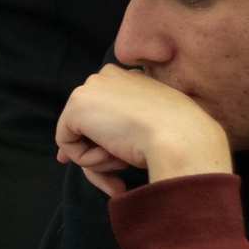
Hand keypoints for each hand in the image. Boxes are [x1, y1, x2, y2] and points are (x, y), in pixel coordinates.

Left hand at [55, 64, 231, 195]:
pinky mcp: (76, 106)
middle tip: (121, 173)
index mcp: (132, 78)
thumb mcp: (152, 129)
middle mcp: (108, 76)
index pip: (106, 110)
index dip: (103, 135)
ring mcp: (90, 88)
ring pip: (80, 136)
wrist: (180, 136)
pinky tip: (112, 153)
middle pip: (89, 124)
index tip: (110, 155)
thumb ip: (121, 131)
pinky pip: (68, 145)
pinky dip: (88, 160)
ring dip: (99, 159)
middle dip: (98, 154)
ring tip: (125, 158)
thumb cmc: (177, 138)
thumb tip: (78, 150)